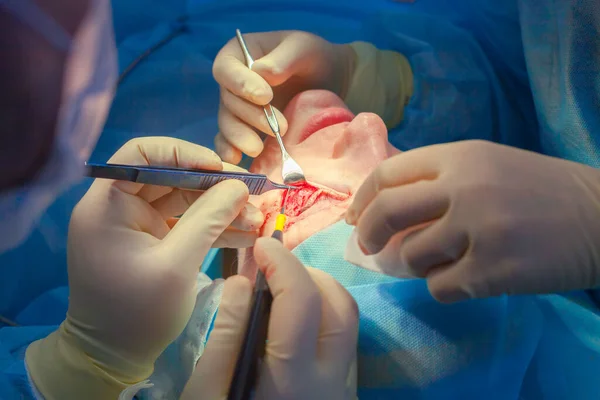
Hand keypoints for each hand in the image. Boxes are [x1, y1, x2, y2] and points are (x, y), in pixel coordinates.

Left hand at [26, 137, 264, 397]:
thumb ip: (207, 220)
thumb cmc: (136, 314)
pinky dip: (214, 227)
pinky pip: (187, 223)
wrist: (114, 357)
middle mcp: (119, 207)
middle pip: (171, 177)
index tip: (220, 168)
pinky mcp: (154, 242)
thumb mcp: (175, 265)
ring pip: (184, 200)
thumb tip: (238, 187)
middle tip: (254, 195)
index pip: (140, 155)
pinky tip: (247, 233)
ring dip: (221, 208)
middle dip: (214, 187)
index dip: (182, 153)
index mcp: (107, 205)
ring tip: (259, 220)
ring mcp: (138, 225)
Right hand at [181, 238, 358, 398]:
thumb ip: (226, 336)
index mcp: (290, 382)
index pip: (300, 302)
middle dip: (309, 273)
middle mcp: (329, 384)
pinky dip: (324, 315)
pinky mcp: (343, 394)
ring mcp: (342, 390)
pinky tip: (294, 319)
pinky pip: (344, 342)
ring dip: (320, 291)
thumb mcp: (205, 394)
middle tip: (274, 265)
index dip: (282, 263)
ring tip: (282, 286)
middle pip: (340, 308)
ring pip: (348, 324)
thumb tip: (245, 282)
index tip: (261, 244)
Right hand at [212, 30, 354, 162]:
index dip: (240, 84)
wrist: (327, 82)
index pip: (226, 68)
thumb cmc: (313, 59)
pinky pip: (229, 141)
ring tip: (258, 150)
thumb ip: (283, 59)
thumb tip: (260, 72)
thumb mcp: (303, 49)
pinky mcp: (245, 130)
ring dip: (240, 138)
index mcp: (239, 54)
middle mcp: (232, 82)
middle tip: (277, 128)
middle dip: (250, 116)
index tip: (265, 96)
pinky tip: (238, 162)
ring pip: (227, 124)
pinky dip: (230, 151)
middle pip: (228, 101)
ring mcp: (236, 108)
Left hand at [346, 140, 599, 302]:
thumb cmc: (540, 189)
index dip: (363, 198)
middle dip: (366, 234)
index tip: (355, 217)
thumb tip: (382, 210)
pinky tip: (467, 279)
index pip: (387, 174)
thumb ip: (437, 180)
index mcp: (459, 156)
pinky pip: (439, 287)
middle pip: (387, 211)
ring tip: (442, 261)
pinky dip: (444, 287)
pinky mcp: (492, 270)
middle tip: (366, 248)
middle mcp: (463, 187)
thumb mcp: (487, 164)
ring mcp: (477, 228)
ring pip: (411, 255)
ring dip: (415, 265)